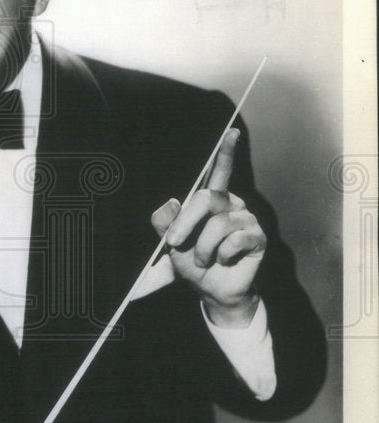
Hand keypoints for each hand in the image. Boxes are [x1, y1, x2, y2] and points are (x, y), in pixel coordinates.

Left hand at [149, 128, 265, 327]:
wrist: (210, 290)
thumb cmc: (192, 261)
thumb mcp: (170, 242)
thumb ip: (165, 222)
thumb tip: (171, 202)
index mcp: (211, 200)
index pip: (219, 171)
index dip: (226, 151)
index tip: (232, 132)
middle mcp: (231, 204)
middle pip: (206, 198)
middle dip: (185, 223)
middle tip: (174, 244)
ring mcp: (246, 219)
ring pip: (218, 225)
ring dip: (203, 248)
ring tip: (204, 260)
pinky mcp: (257, 237)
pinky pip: (234, 240)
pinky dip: (222, 255)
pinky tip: (225, 260)